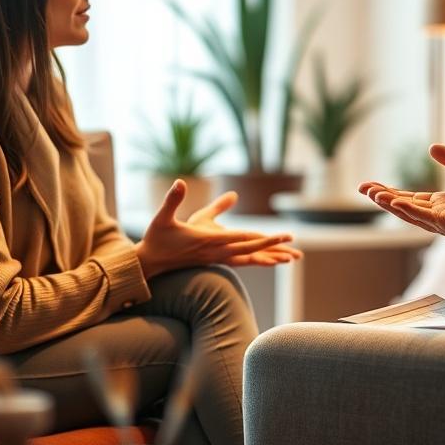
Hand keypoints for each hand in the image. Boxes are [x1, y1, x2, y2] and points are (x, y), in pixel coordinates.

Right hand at [135, 181, 302, 278]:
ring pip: (249, 259)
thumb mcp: (163, 217)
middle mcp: (216, 252)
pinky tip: (270, 261)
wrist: (151, 263)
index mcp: (208, 241)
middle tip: (293, 241)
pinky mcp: (216, 261)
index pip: (241, 238)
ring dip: (270, 257)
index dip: (262, 236)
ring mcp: (217, 259)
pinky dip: (258, 260)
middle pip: (250, 249)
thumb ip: (173, 199)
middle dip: (273, 245)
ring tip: (291, 258)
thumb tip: (179, 181)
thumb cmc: (157, 238)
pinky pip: (242, 261)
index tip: (280, 234)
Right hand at [359, 144, 444, 246]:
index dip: (391, 191)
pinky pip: (420, 216)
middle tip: (362, 187)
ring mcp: (439, 221)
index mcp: (442, 203)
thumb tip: (432, 148)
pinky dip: (403, 208)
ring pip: (406, 211)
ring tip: (370, 192)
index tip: (373, 185)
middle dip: (382, 197)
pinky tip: (390, 201)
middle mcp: (436, 214)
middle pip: (402, 204)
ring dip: (388, 202)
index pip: (410, 196)